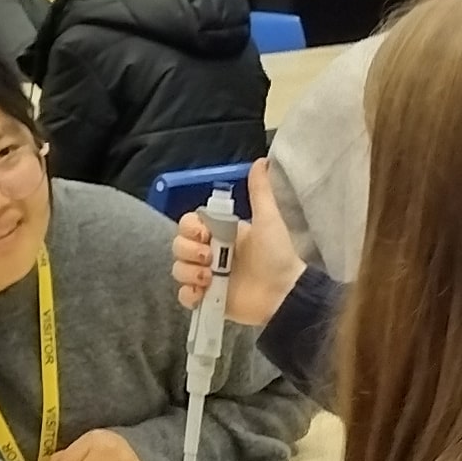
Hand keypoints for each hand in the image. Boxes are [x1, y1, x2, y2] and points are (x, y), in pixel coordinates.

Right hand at [170, 161, 304, 329]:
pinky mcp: (207, 299)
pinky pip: (183, 296)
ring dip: (187, 272)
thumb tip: (262, 161)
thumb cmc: (277, 255)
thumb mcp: (268, 219)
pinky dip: (188, 294)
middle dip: (188, 251)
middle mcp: (209, 254)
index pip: (188, 225)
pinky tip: (203, 293)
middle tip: (209, 259)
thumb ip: (259, 192)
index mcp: (220, 233)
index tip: (206, 235)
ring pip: (177, 269)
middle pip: (178, 246)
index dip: (190, 229)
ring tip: (209, 279)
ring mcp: (206, 277)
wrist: (283, 292)